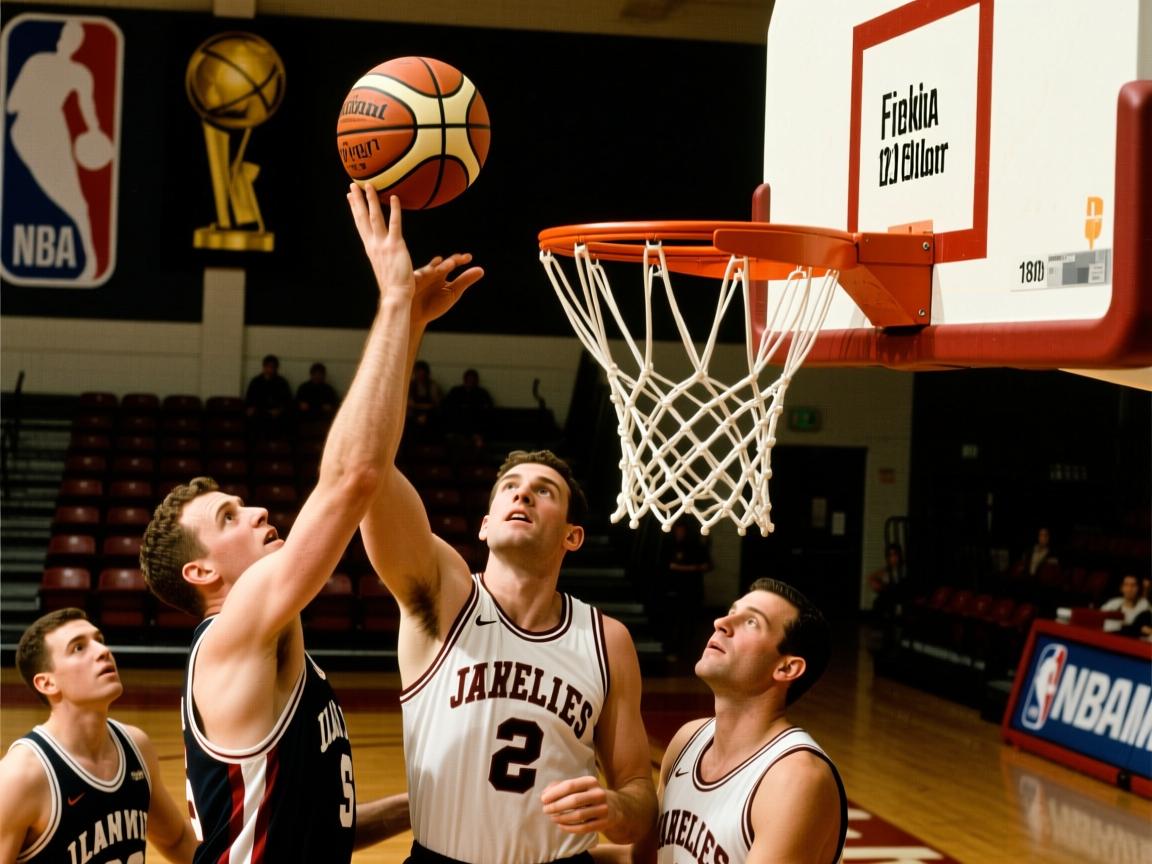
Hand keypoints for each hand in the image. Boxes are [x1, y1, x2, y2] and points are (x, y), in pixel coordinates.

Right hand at [346, 183, 414, 300]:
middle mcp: (373, 244)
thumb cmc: (393, 285)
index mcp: (370, 248)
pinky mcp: (396, 245)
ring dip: (371, 200)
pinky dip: (394, 210)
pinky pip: (394, 224)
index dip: (354, 210)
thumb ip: (384, 256)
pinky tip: (394, 197)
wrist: (395, 294)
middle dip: (357, 200)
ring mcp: (383, 244)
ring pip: (375, 217)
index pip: (360, 224)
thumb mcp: (385, 266)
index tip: (349, 197)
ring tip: (369, 185)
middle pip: (362, 218)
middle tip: (353, 185)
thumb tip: (386, 253)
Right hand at [412, 253, 483, 326]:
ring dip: (437, 268)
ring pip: (430, 269)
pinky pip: (415, 277)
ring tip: (446, 267)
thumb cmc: (433, 305)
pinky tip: (424, 273)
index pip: (451, 262)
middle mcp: (430, 272)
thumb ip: (465, 280)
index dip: (459, 259)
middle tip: (456, 263)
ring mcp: (419, 277)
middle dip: (449, 263)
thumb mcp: (452, 292)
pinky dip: (420, 274)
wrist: (415, 317)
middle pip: (442, 264)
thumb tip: (481, 270)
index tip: (468, 258)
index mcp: (441, 273)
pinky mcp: (409, 284)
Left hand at [540, 775, 613, 834]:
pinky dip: (569, 828)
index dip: (555, 793)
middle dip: (556, 806)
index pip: (570, 786)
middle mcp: (598, 794)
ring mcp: (602, 809)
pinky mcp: (603, 823)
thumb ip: (560, 786)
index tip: (543, 799)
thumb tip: (544, 793)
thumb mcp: (578, 786)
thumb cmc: (589, 794)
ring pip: (578, 816)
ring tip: (552, 818)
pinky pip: (583, 828)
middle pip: (574, 801)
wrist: (614, 806)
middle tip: (545, 810)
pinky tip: (561, 826)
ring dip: (562, 818)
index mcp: (591, 781)